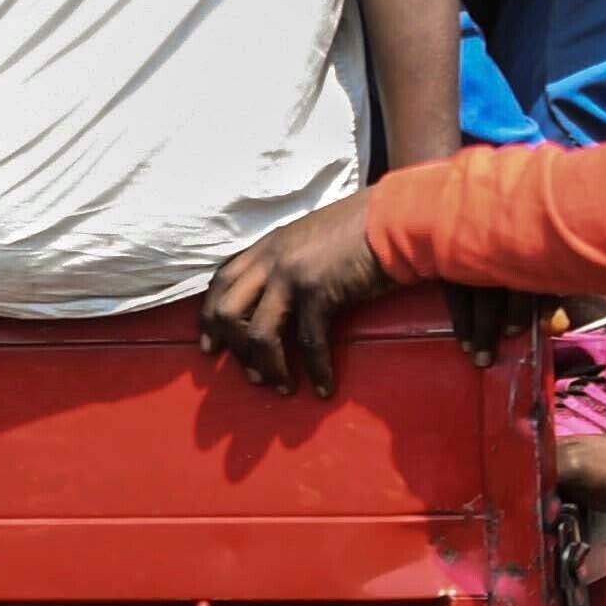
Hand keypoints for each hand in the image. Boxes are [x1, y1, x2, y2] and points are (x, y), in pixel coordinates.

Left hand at [198, 194, 397, 393]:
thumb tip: (284, 297)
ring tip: (282, 388)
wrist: (395, 218)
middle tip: (250, 375)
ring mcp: (291, 275)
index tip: (210, 348)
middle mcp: (270, 259)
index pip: (221, 282)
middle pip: (228, 310)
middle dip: (234, 348)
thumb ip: (290, 260)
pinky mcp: (318, 292)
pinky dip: (316, 370)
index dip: (209, 317)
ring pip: (259, 333)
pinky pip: (308, 342)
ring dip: (268, 367)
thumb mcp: (311, 238)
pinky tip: (324, 388)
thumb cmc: (363, 228)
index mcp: (267, 245)